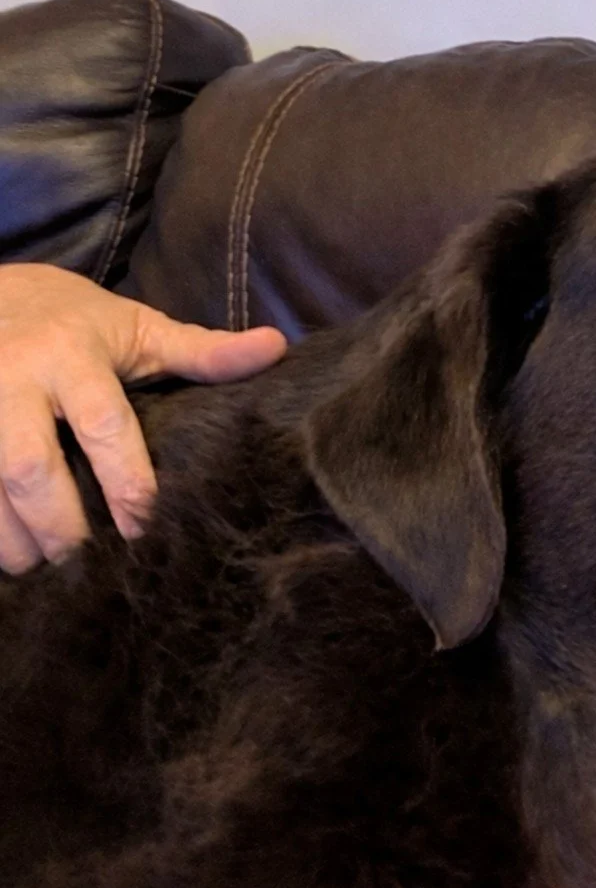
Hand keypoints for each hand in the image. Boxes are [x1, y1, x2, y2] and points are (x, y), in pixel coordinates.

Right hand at [0, 263, 286, 573]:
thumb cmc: (75, 321)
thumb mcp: (138, 328)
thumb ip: (203, 352)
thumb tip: (277, 348)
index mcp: (74, 355)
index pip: (104, 425)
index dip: (126, 482)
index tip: (143, 527)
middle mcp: (13, 377)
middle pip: (29, 465)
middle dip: (57, 522)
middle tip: (83, 557)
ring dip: (8, 534)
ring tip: (37, 565)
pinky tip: (2, 549)